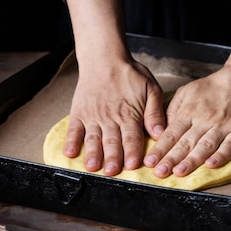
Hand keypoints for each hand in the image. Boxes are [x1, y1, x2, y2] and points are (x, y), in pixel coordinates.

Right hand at [64, 56, 165, 174]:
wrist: (104, 58)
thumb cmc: (130, 74)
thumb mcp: (151, 88)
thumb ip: (155, 112)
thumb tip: (160, 133)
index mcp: (129, 114)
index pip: (132, 137)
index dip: (132, 152)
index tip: (132, 165)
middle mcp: (110, 118)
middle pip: (112, 141)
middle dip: (112, 158)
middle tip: (111, 172)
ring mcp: (93, 116)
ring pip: (93, 138)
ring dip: (93, 154)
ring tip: (92, 167)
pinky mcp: (79, 113)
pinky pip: (74, 129)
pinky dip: (71, 142)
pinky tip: (70, 153)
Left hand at [143, 62, 230, 177]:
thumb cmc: (215, 87)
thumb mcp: (187, 91)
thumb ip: (173, 109)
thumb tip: (162, 128)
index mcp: (190, 111)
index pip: (172, 133)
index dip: (160, 148)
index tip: (149, 161)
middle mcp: (205, 120)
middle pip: (186, 142)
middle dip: (171, 158)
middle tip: (160, 171)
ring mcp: (223, 126)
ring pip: (205, 146)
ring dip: (192, 160)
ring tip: (179, 171)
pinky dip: (221, 155)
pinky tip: (211, 165)